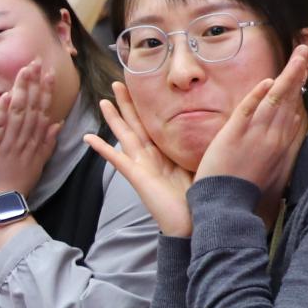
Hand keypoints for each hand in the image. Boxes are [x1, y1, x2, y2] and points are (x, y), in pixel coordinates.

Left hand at [0, 60, 58, 211]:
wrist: (1, 206)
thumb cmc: (17, 186)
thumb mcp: (38, 165)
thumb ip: (47, 143)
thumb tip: (56, 123)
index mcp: (35, 143)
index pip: (42, 112)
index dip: (45, 91)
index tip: (49, 73)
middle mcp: (24, 141)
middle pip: (31, 108)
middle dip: (35, 84)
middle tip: (37, 61)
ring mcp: (8, 144)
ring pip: (17, 113)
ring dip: (21, 91)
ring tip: (24, 71)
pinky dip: (2, 111)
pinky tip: (6, 95)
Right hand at [83, 80, 193, 236]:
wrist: (196, 223)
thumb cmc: (202, 197)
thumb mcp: (203, 163)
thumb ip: (201, 146)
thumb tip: (219, 125)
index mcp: (166, 155)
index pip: (154, 126)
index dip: (147, 107)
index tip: (144, 88)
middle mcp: (151, 159)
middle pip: (136, 125)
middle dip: (127, 104)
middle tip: (118, 83)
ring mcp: (142, 167)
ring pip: (125, 136)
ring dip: (113, 119)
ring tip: (103, 101)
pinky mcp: (137, 177)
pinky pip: (116, 160)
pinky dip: (102, 149)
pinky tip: (88, 138)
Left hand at [194, 39, 307, 210]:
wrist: (227, 207)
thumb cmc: (246, 193)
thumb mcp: (271, 173)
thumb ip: (277, 152)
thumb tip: (282, 139)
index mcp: (282, 145)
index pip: (295, 110)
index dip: (300, 88)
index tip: (305, 69)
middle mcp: (274, 137)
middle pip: (291, 99)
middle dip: (299, 73)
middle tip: (307, 49)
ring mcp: (256, 135)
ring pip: (276, 99)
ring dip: (288, 75)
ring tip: (299, 53)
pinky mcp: (235, 135)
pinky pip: (248, 110)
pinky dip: (258, 96)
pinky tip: (268, 81)